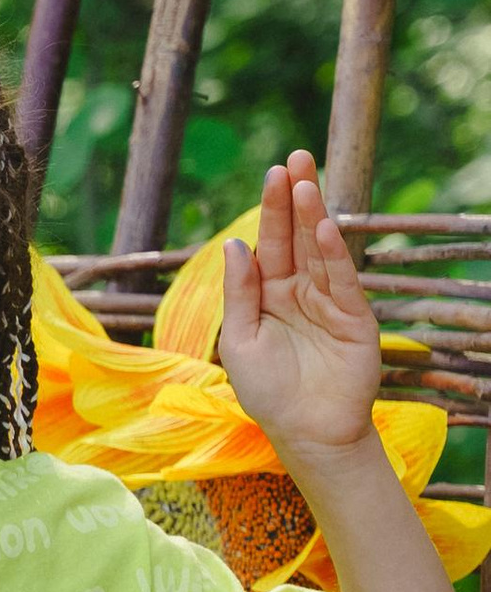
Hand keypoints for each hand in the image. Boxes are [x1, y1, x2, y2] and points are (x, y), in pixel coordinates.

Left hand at [217, 152, 384, 464]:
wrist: (306, 433)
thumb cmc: (268, 393)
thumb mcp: (241, 340)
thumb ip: (241, 294)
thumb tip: (237, 245)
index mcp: (269, 295)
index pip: (271, 244)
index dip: (273, 209)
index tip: (273, 172)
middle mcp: (300, 292)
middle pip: (298, 237)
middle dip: (296, 198)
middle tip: (296, 158)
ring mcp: (329, 302)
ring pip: (321, 251)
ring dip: (315, 216)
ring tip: (307, 182)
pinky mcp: (354, 318)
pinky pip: (343, 280)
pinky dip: (336, 254)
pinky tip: (327, 227)